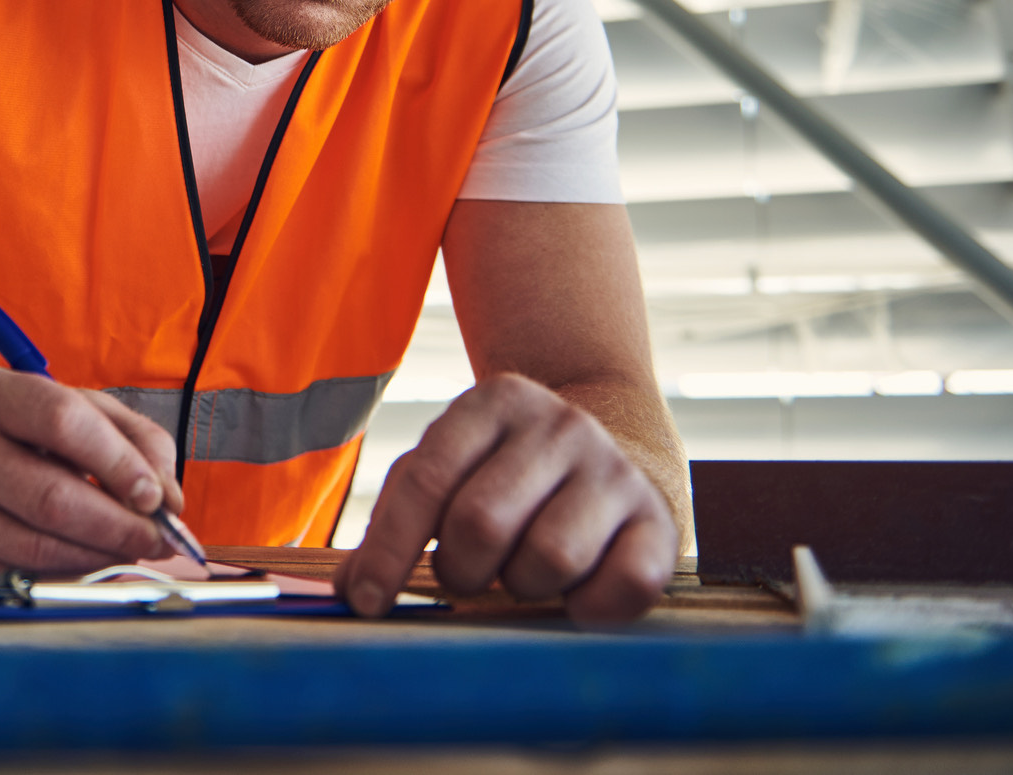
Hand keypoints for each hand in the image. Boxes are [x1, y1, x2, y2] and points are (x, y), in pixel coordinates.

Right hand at [0, 367, 181, 581]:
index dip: (118, 463)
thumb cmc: (20, 433)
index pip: (62, 422)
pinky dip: (60, 576)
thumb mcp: (73, 409)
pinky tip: (81, 562)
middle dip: (118, 528)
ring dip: (96, 558)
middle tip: (157, 541)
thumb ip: (133, 439)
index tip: (156, 497)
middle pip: (50, 498)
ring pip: (33, 548)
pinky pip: (10, 576)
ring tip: (126, 551)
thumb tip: (168, 500)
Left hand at [334, 373, 676, 626]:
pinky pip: (621, 587)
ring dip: (522, 586)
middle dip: (459, 567)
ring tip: (522, 570)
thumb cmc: (507, 475)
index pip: (427, 479)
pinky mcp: (661, 523)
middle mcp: (560, 426)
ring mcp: (615, 471)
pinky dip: (588, 608)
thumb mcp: (449, 470)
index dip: (390, 549)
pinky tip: (574, 593)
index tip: (367, 601)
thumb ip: (396, 520)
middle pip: (482, 522)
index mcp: (493, 403)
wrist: (619, 449)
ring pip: (549, 558)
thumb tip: (351, 591)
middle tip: (466, 571)